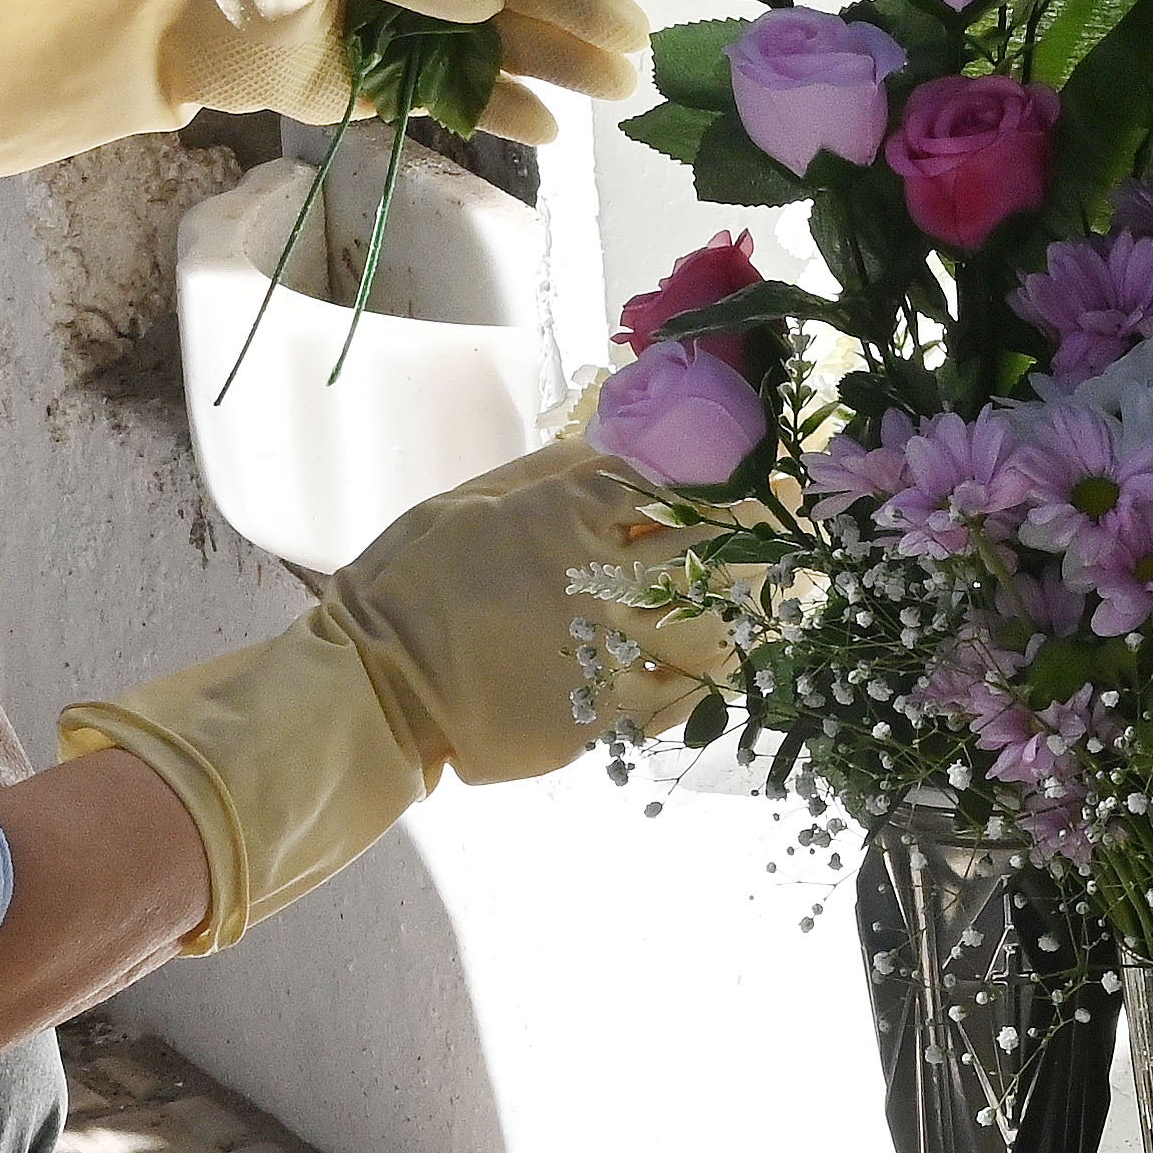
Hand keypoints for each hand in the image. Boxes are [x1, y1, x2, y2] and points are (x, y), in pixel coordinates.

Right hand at [55, 430, 727, 950]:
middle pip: (707, 552)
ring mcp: (601, 649)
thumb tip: (611, 438)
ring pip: (705, 630)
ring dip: (736, 618)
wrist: (371, 690)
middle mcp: (594, 577)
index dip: (715, 481)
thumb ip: (548, 474)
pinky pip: (674, 698)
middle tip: (780, 545)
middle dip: (752, 545)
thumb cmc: (407, 585)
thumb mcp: (469, 502)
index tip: (749, 483)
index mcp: (561, 513)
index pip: (666, 483)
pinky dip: (695, 684)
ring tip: (750, 615)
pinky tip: (699, 675)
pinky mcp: (597, 715)